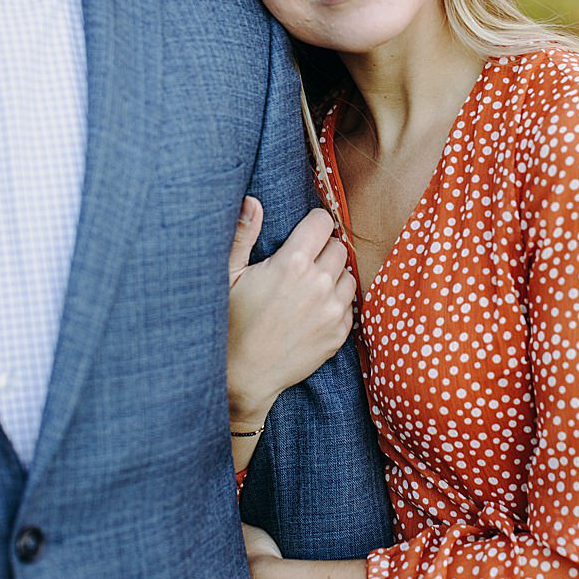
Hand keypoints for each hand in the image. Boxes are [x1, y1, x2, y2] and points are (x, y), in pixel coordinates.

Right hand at [227, 202, 355, 426]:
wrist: (242, 376)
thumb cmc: (228, 323)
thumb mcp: (227, 277)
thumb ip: (243, 236)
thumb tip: (252, 201)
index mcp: (292, 263)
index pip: (323, 222)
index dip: (314, 223)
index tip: (305, 231)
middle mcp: (318, 283)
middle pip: (338, 247)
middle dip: (323, 249)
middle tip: (303, 261)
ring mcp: (332, 310)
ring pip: (349, 275)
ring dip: (334, 276)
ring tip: (309, 286)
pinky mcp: (339, 333)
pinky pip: (350, 306)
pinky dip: (337, 303)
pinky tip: (314, 309)